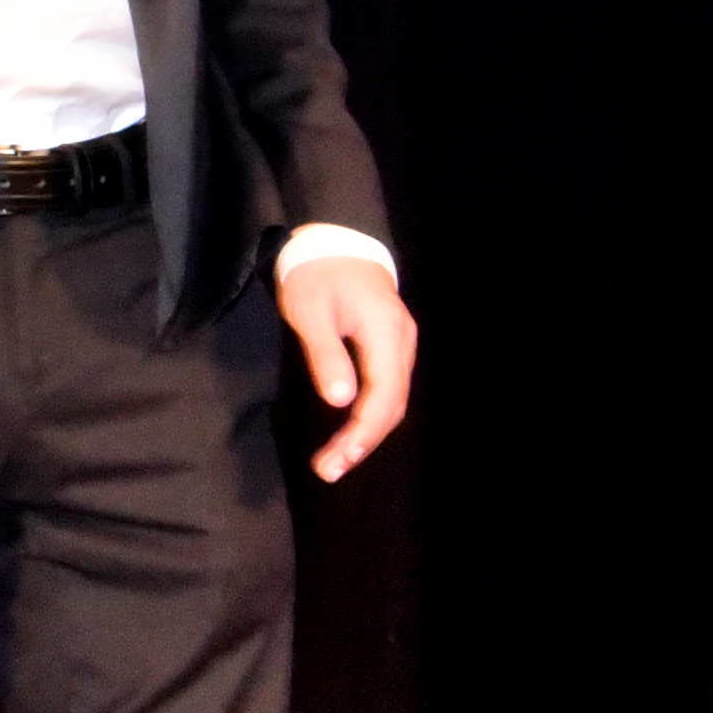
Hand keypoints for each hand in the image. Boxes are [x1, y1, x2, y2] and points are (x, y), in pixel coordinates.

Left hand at [274, 244, 416, 483]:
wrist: (337, 242)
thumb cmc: (317, 274)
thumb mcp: (309, 310)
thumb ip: (325, 354)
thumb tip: (340, 401)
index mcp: (386, 332)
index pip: (383, 396)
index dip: (361, 434)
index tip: (334, 461)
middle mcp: (403, 343)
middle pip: (393, 405)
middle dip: (363, 442)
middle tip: (329, 470)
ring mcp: (401, 345)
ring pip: (394, 400)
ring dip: (367, 433)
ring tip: (336, 461)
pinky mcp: (392, 347)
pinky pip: (388, 389)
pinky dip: (371, 416)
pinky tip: (351, 433)